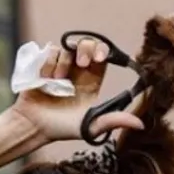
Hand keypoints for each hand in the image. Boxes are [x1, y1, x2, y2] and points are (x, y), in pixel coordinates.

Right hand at [10, 38, 143, 141]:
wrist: (33, 126)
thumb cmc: (61, 129)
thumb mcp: (90, 126)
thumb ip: (114, 121)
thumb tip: (141, 125)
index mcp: (91, 81)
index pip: (103, 56)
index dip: (103, 52)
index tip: (99, 58)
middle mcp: (77, 71)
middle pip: (87, 44)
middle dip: (86, 48)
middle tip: (81, 63)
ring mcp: (60, 67)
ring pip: (67, 48)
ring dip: (64, 62)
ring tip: (57, 80)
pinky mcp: (44, 65)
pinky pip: (50, 51)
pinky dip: (49, 63)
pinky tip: (45, 78)